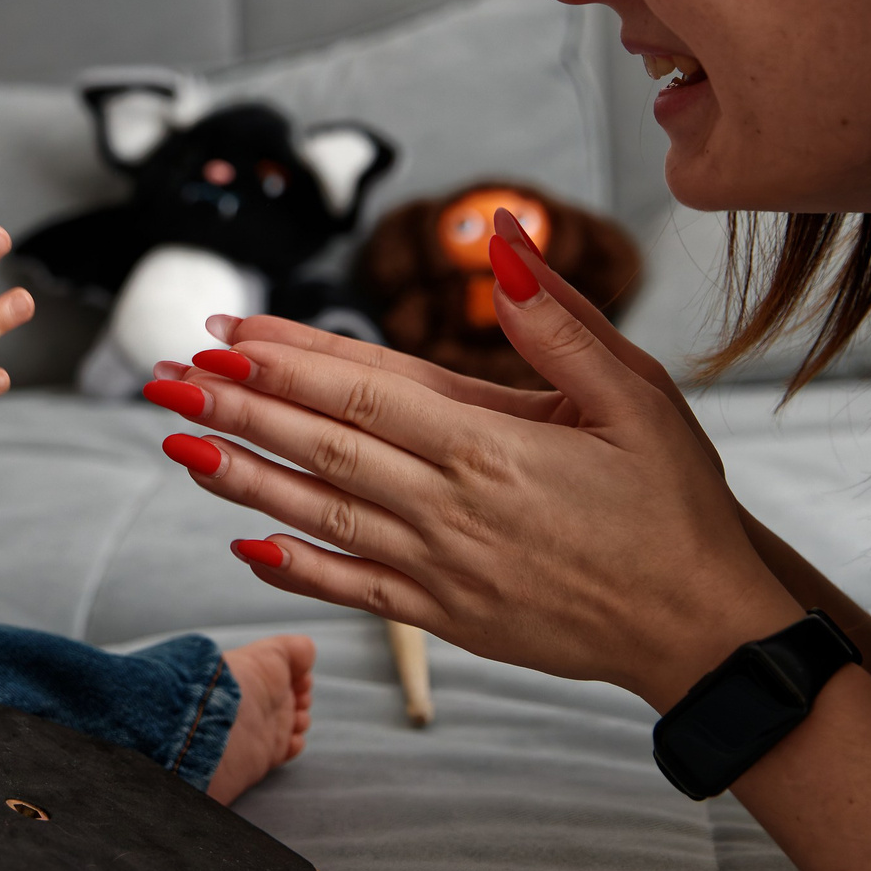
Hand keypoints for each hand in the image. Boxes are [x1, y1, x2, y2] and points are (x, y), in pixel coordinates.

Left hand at [149, 224, 789, 707]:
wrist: (703, 630)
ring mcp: (441, 569)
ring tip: (178, 441)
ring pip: (319, 516)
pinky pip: (352, 591)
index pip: (363, 391)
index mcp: (492, 444)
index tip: (226, 331)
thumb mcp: (637, 395)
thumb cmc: (676, 505)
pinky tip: (243, 546)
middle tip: (166, 375)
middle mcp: (451, 507)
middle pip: (322, 446)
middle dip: (237, 405)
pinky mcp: (446, 618)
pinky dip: (294, 569)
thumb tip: (500, 240)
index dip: (287, 358)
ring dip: (243, 477)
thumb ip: (557, 321)